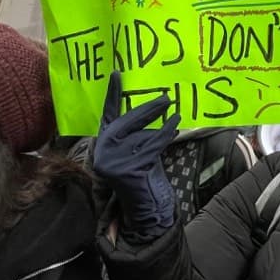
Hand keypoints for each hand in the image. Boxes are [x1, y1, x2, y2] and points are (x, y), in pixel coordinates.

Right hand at [94, 70, 179, 241]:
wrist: (145, 206)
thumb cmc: (144, 175)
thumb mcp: (137, 149)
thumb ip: (136, 132)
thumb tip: (155, 106)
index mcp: (103, 142)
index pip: (107, 113)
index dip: (112, 93)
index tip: (117, 72)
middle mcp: (103, 150)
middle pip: (128, 121)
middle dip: (149, 109)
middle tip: (167, 98)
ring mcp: (112, 160)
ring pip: (143, 135)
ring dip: (162, 127)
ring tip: (176, 116)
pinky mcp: (126, 168)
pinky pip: (151, 146)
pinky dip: (165, 135)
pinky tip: (174, 127)